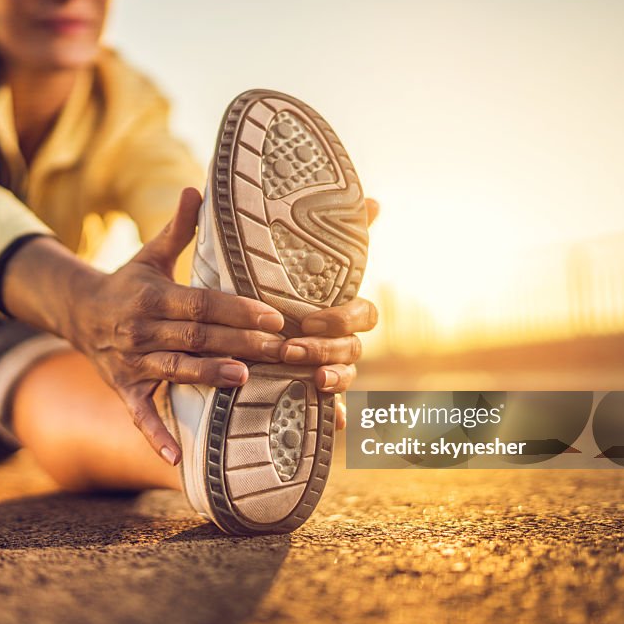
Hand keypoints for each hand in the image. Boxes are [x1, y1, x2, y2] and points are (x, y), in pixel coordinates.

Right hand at [63, 188, 287, 464]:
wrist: (78, 313)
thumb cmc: (129, 283)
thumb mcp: (150, 255)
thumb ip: (179, 228)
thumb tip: (198, 187)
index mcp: (153, 296)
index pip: (201, 302)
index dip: (236, 309)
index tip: (274, 314)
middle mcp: (142, 330)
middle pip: (196, 336)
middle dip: (240, 341)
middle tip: (282, 348)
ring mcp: (131, 363)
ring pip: (176, 369)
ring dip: (209, 374)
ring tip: (245, 378)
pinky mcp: (125, 390)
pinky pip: (140, 416)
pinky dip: (156, 436)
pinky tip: (177, 458)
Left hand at [276, 198, 380, 428]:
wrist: (247, 324)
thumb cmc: (277, 289)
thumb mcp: (290, 261)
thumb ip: (331, 233)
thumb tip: (376, 200)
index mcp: (341, 309)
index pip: (364, 314)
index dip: (341, 319)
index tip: (309, 319)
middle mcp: (341, 339)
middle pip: (354, 347)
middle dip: (326, 348)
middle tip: (291, 348)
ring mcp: (331, 366)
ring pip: (346, 374)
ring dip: (330, 376)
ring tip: (301, 373)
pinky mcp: (313, 391)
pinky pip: (335, 409)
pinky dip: (336, 416)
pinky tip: (335, 423)